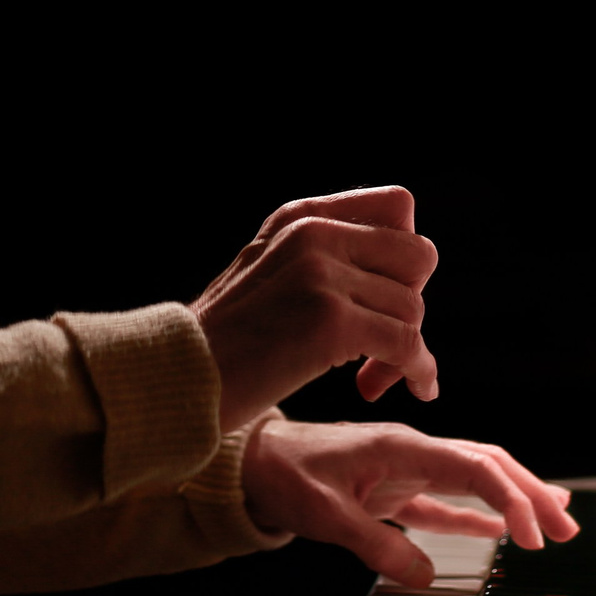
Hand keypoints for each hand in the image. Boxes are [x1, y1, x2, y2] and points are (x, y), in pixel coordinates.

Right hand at [189, 187, 440, 432]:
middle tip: (387, 345)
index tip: (385, 296)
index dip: (404, 256)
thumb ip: (322, 257)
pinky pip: (408, 344)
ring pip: (413, 309)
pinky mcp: (330, 323)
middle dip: (412, 303)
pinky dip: (419, 371)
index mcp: (300, 217)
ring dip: (407, 350)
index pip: (398, 205)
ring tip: (375, 378)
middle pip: (418, 256)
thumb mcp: (267, 272)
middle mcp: (314, 234)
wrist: (177, 379)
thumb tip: (406, 275)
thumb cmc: (226, 343)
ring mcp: (321, 275)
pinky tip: (418, 389)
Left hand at [240, 418, 579, 587]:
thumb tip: (423, 575)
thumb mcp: (324, 514)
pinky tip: (503, 532)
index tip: (530, 538)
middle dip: (532, 494)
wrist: (254, 461)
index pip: (474, 468)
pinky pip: (448, 503)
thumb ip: (374, 543)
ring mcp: (407, 471)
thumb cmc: (284, 476)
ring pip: (476, 482)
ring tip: (556, 523)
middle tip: (568, 528)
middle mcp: (413, 453)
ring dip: (516, 502)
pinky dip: (479, 517)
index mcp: (403, 449)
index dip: (511, 500)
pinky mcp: (396, 491)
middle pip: (489, 467)